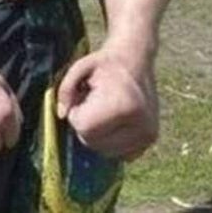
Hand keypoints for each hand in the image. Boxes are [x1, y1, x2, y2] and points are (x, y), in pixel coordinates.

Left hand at [56, 44, 157, 160]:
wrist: (136, 59)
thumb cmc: (106, 63)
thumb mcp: (81, 66)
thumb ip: (66, 89)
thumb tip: (61, 115)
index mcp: (124, 105)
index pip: (85, 128)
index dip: (76, 113)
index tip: (83, 96)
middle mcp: (141, 124)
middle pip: (93, 142)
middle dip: (85, 124)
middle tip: (93, 101)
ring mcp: (148, 135)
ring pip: (104, 151)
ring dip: (97, 133)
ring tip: (104, 108)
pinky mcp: (150, 140)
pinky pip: (118, 153)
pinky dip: (110, 139)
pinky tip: (114, 119)